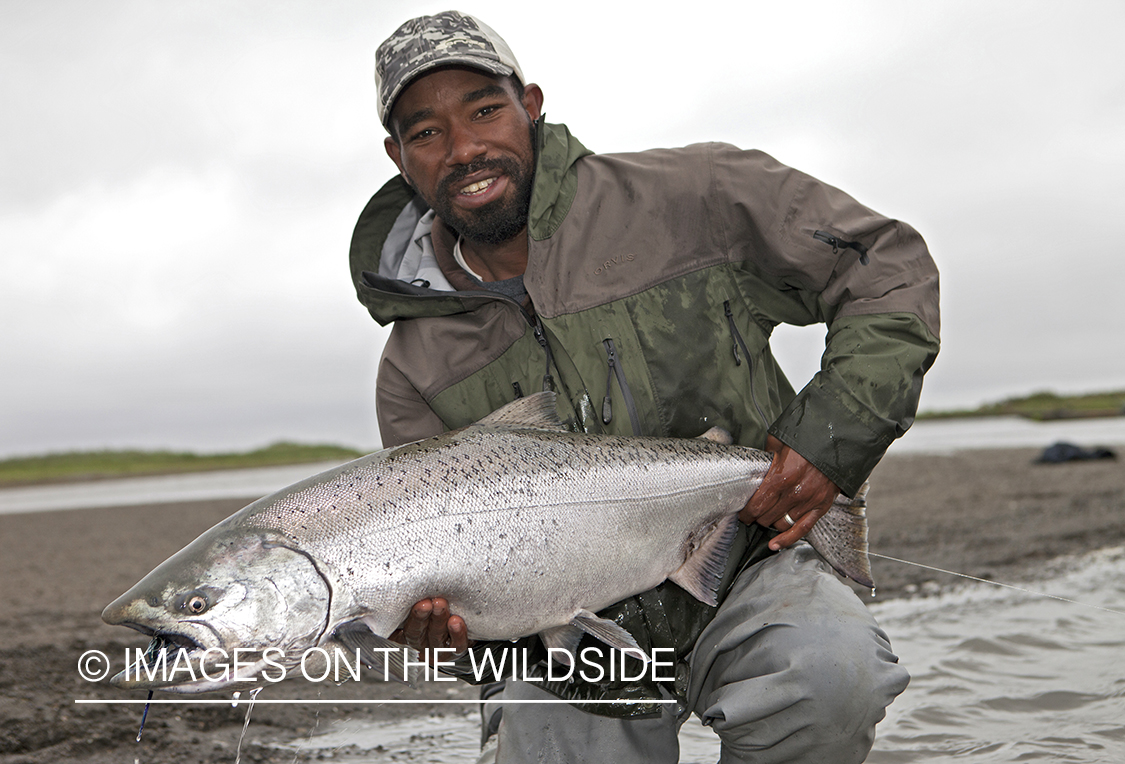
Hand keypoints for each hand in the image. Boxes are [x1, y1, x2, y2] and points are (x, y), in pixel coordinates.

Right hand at [389, 597, 471, 657]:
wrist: (455, 631)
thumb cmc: (430, 613)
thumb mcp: (412, 608)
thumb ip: (406, 598)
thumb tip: (390, 575)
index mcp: (404, 633)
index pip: (398, 628)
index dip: (403, 617)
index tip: (408, 603)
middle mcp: (419, 641)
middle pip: (416, 631)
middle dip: (420, 616)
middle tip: (425, 603)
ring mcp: (436, 647)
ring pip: (436, 635)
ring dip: (439, 619)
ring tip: (441, 604)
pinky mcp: (455, 650)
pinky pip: (456, 645)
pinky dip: (458, 634)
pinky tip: (457, 622)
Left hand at [739, 435, 839, 550]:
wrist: (838, 439)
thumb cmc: (807, 439)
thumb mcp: (778, 441)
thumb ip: (765, 457)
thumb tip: (754, 468)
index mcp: (781, 476)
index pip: (757, 504)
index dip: (746, 512)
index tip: (742, 513)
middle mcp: (795, 492)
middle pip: (767, 517)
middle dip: (756, 518)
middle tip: (751, 515)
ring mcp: (809, 501)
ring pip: (782, 524)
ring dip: (771, 523)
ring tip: (766, 519)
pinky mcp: (821, 506)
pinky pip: (802, 529)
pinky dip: (787, 540)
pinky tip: (775, 545)